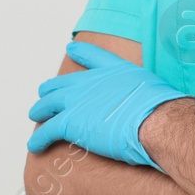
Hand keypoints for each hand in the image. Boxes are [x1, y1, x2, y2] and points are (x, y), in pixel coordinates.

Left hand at [27, 41, 186, 168]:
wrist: (155, 120)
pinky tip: (34, 145)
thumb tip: (152, 104)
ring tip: (35, 115)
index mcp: (113, 70)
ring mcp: (77, 101)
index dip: (79, 52)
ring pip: (49, 104)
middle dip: (52, 89)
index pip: (92, 56)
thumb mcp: (153, 89)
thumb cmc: (161, 109)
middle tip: (45, 93)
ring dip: (40, 110)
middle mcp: (90, 82)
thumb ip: (142, 92)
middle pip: (63, 83)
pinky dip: (39, 139)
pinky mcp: (70, 123)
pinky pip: (47, 131)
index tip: (70, 48)